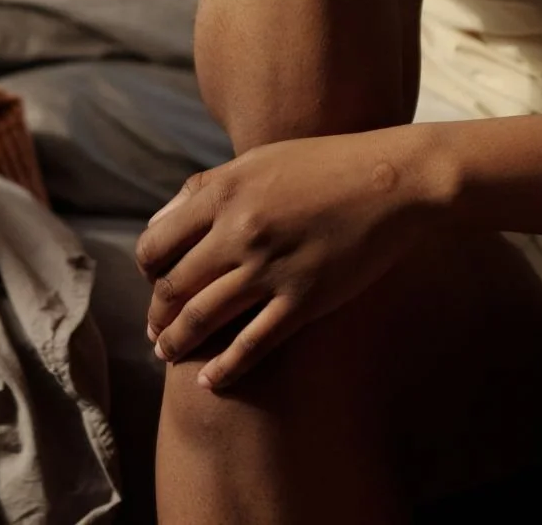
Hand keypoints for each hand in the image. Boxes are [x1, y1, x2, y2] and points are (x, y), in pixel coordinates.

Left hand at [135, 124, 438, 389]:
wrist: (393, 180)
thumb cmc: (326, 164)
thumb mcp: (260, 160)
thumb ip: (207, 189)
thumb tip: (160, 223)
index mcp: (226, 192)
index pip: (156, 244)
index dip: (148, 270)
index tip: (155, 282)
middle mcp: (240, 231)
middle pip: (172, 287)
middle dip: (156, 315)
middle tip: (156, 330)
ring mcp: (271, 268)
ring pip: (201, 319)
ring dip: (176, 344)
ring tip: (169, 355)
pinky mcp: (304, 299)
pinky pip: (250, 345)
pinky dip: (224, 369)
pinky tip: (211, 381)